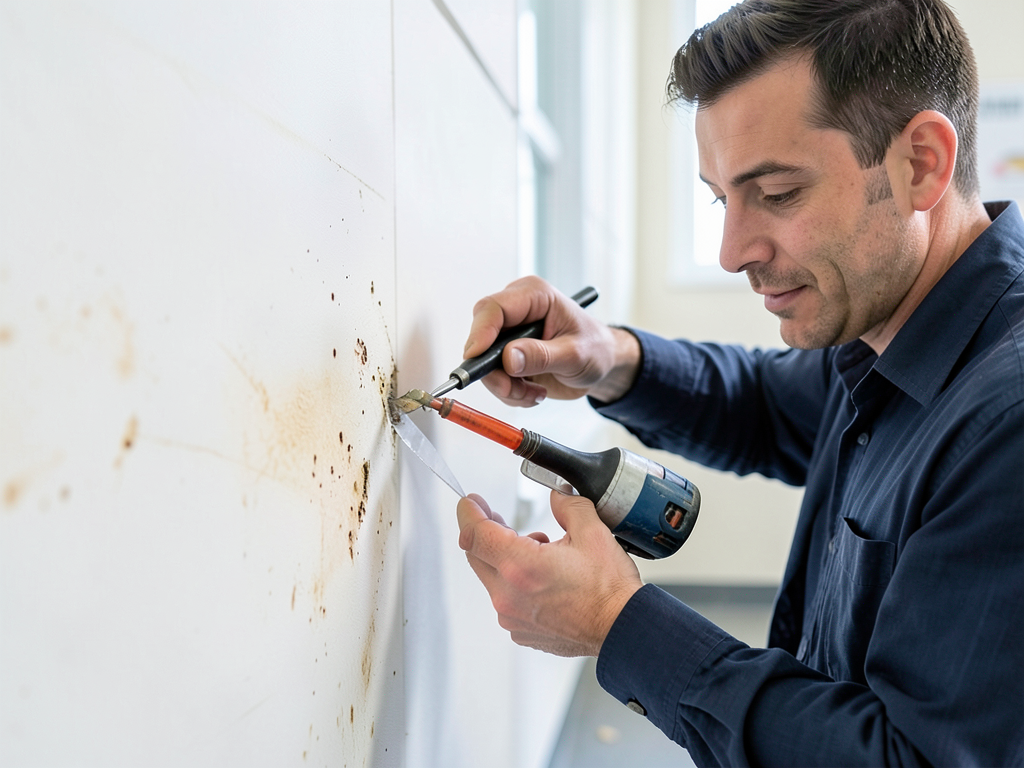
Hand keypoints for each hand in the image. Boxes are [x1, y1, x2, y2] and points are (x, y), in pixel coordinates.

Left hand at [456, 491, 642, 656]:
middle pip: (476, 555)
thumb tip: (557, 493)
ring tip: (536, 548)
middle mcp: (508, 595)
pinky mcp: (520, 631)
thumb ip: (567, 505)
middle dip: (483, 531)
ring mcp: (512, 617)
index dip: (469, 512)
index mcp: (520, 566)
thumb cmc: (609, 590)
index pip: (475, 533)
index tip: (471, 502)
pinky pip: (505, 599)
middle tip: (495, 517)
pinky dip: (514, 583)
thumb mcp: (592, 532)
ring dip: (503, 557)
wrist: (623, 629)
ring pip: (491, 577)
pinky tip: (540, 576)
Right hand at [463, 276, 640, 406]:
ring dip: (506, 387)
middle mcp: (517, 312)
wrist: (601, 365)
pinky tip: (533, 391)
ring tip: (533, 393)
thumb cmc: (596, 349)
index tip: (477, 358)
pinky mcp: (507, 355)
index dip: (480, 333)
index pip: (493, 308)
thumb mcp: (575, 354)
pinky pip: (494, 377)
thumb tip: (509, 358)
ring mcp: (509, 335)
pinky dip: (511, 392)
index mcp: (534, 296)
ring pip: (485, 364)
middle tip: (513, 390)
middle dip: (494, 371)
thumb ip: (542, 356)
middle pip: (481, 337)